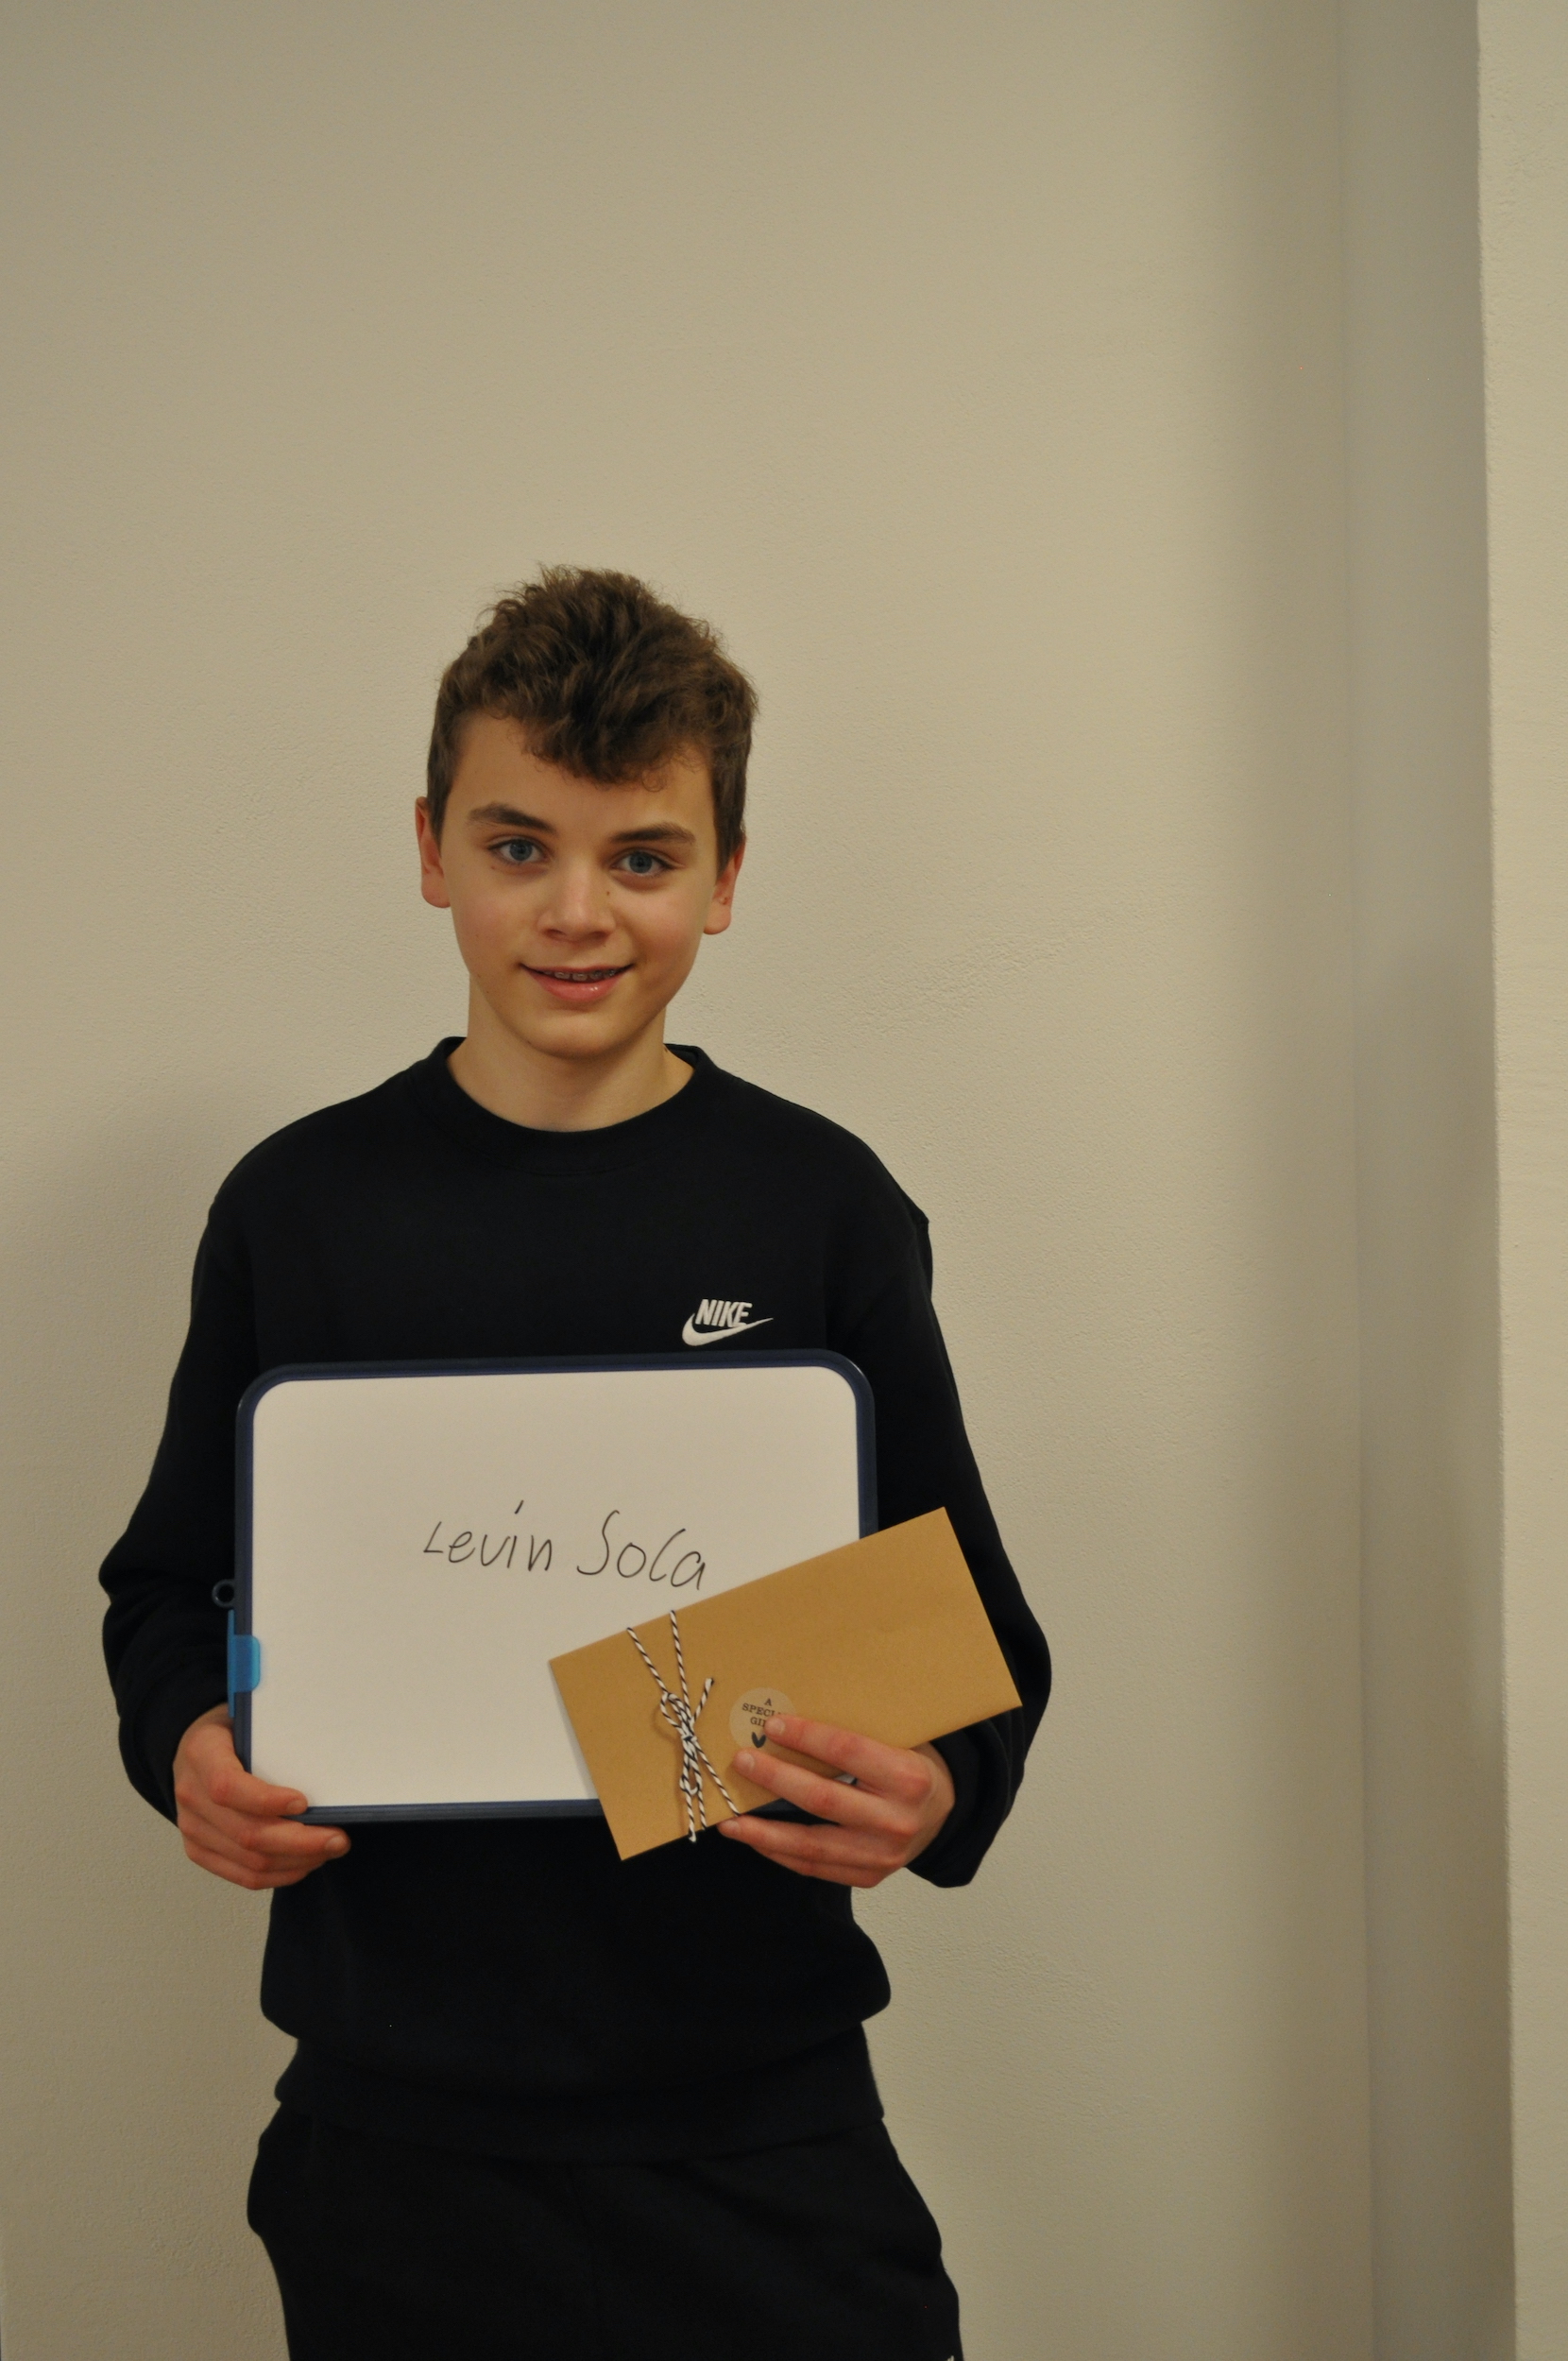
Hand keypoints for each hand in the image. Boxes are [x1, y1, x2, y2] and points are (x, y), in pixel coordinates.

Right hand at [172, 1705, 349, 1890]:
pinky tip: (305, 1863)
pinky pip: (243, 1876)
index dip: (266, 1801)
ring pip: (249, 1861)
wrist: (195, 1750)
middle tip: (338, 1838)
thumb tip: (327, 1761)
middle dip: (300, 1842)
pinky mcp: (199, 1851)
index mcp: (201, 1753)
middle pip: (246, 1833)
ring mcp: (192, 1828)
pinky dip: (280, 1874)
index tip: (303, 1803)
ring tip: (329, 1849)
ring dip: (296, 1860)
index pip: (227, 1786)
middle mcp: (191, 1794)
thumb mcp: (250, 1720)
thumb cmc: (233, 1732)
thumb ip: (275, 1737)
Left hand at [717, 1715, 954, 1887]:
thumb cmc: (911, 1767)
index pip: (847, 1751)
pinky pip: (814, 1867)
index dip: (807, 1737)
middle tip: (743, 1761)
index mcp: (907, 1777)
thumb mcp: (898, 1741)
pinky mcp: (867, 1877)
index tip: (772, 1724)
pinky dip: (779, 1852)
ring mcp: (881, 1856)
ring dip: (764, 1832)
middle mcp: (896, 1820)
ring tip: (730, 1821)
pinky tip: (755, 1837)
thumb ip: (856, 1735)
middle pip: (823, 1799)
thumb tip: (790, 1722)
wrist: (943, 1814)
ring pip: (811, 1845)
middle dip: (776, 1778)